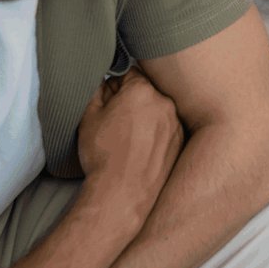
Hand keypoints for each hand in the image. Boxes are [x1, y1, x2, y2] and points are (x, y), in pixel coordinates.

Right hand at [77, 68, 184, 200]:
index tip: (106, 101)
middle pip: (144, 91)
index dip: (113, 86)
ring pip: (156, 110)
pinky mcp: (180, 141)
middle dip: (129, 101)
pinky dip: (154, 133)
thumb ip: (96, 89)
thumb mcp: (88, 116)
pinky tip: (139, 148)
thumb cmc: (104, 155)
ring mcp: (175, 123)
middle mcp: (164, 102)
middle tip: (114, 122)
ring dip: (143, 116)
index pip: (127, 73)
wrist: (122, 194)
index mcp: (142, 90)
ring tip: (126, 139)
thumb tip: (102, 79)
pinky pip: (165, 128)